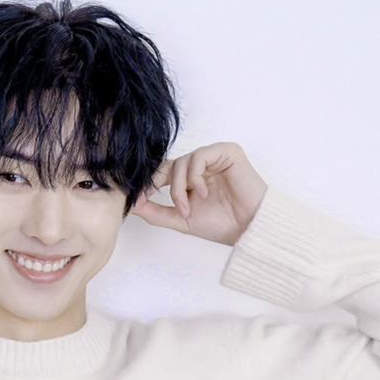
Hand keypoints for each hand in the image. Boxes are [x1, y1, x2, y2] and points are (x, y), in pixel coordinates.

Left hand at [130, 142, 267, 245]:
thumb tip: (131, 205)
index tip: (134, 199)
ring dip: (178, 187)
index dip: (147, 184)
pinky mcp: (226, 152)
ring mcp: (213, 158)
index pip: (161, 174)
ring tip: (187, 207)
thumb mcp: (180, 220)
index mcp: (188, 180)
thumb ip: (156, 212)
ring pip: (181, 162)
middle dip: (156, 184)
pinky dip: (195, 177)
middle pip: (168, 165)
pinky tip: (202, 192)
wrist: (248, 228)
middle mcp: (199, 167)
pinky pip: (200, 156)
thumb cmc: (220, 224)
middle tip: (150, 199)